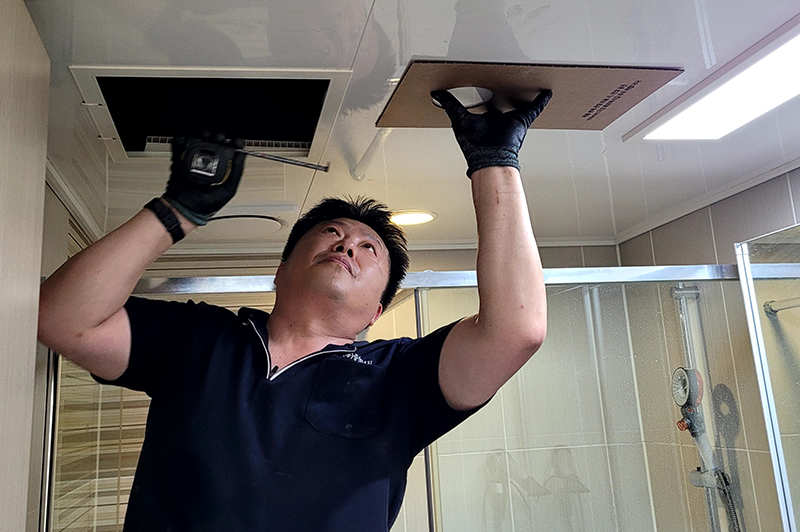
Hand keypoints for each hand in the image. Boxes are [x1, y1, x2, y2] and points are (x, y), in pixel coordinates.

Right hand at [163, 134, 245, 225]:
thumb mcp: (228, 189)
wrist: (185, 209)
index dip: (233, 143)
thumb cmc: (206, 204)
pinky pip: (179, 146)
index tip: (235, 140)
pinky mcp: (179, 160)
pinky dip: (181, 140)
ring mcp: (192, 160)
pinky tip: (186, 139)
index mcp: (221, 168)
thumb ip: (237, 171)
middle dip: (217, 136)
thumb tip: (242, 154)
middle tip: (219, 137)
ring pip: (197, 140)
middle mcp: (207, 162)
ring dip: (201, 135)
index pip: (228, 150)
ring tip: (205, 135)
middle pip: (213, 142)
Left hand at [430, 89, 551, 177]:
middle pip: (503, 102)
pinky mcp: (522, 120)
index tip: (483, 84)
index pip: (485, 104)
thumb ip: (450, 105)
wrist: (490, 156)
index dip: (484, 94)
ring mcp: (511, 119)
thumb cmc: (475, 145)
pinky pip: (534, 108)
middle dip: (505, 92)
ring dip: (522, 94)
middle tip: (507, 79)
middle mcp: (499, 119)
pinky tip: (546, 93)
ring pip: (518, 103)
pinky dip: (541, 101)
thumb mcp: (459, 118)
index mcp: (484, 119)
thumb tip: (436, 94)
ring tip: (527, 81)